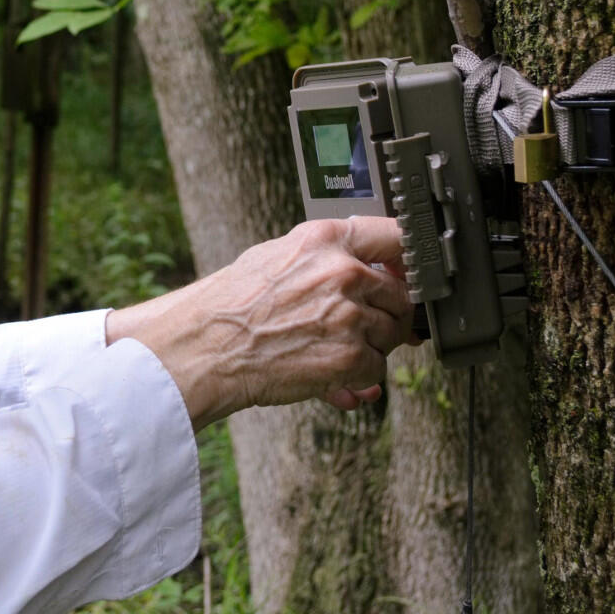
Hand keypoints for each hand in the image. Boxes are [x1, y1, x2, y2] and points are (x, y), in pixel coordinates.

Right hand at [105, 217, 417, 431]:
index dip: (408, 259)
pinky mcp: (351, 357)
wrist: (204, 348)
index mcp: (323, 240)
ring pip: (392, 335)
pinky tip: (323, 371)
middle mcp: (343, 273)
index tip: (409, 272)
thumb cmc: (231, 306)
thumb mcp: (275, 258)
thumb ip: (327, 259)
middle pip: (402, 295)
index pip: (397, 236)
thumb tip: (377, 272)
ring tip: (323, 347)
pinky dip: (355, 377)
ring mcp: (350, 316)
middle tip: (351, 325)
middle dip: (384, 314)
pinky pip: (376, 370)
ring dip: (368, 347)